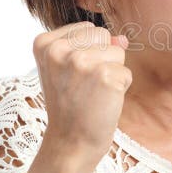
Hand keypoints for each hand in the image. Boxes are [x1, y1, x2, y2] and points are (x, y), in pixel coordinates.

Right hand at [32, 21, 132, 157]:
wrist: (70, 144)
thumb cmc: (70, 105)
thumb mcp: (68, 69)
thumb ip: (92, 46)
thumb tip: (122, 39)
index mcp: (45, 43)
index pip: (88, 29)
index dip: (88, 53)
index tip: (73, 77)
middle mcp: (59, 50)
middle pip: (103, 35)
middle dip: (101, 59)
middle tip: (84, 86)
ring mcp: (81, 63)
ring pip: (117, 52)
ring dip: (111, 73)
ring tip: (92, 94)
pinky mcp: (104, 76)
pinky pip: (126, 72)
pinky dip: (120, 88)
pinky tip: (101, 102)